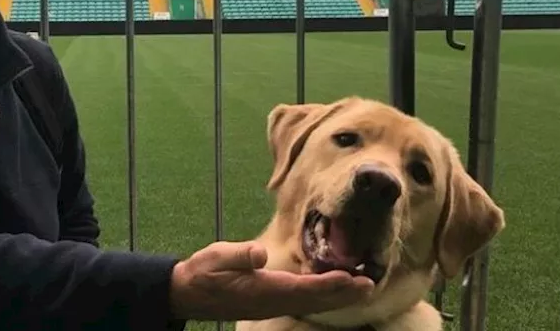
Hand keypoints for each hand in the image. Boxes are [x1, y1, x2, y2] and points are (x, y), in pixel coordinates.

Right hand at [168, 240, 372, 321]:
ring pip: (312, 304)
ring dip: (337, 297)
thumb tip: (259, 253)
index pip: (303, 288)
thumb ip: (238, 255)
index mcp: (262, 289)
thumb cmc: (203, 273)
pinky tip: (333, 289)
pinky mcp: (271, 304)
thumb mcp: (216, 258)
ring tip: (361, 288)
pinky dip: (323, 297)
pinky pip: (304, 303)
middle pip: (315, 300)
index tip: (351, 278)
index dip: (329, 284)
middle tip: (370, 285)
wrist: (188, 294)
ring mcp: (272, 306)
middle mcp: (272, 301)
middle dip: (343, 294)